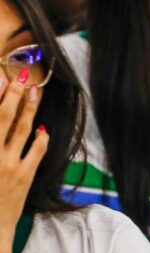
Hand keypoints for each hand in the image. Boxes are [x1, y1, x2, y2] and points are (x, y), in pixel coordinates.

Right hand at [0, 73, 48, 252]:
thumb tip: (1, 129)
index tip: (0, 78)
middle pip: (2, 118)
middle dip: (12, 95)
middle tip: (20, 75)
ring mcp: (7, 165)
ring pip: (21, 130)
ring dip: (28, 108)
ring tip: (34, 91)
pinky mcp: (23, 176)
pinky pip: (36, 151)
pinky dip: (40, 138)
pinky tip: (42, 129)